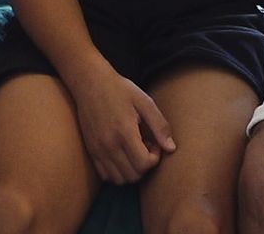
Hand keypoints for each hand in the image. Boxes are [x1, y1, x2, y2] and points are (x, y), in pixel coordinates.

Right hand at [72, 61, 176, 183]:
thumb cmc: (121, 90)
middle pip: (133, 175)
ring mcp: (98, 151)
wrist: (91, 83)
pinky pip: (106, 175)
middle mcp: (109, 146)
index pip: (143, 164)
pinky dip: (118, 171)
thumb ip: (160, 126)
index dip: (155, 158)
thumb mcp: (145, 102)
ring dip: (132, 170)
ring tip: (134, 150)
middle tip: (146, 146)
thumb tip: (171, 148)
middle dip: (145, 165)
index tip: (154, 142)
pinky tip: (122, 153)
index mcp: (124, 133)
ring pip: (119, 179)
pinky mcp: (91, 151)